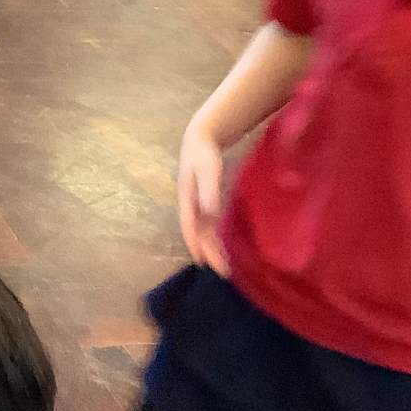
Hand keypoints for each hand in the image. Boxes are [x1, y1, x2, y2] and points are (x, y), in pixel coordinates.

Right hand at [177, 123, 229, 276]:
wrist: (200, 138)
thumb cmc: (203, 155)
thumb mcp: (207, 172)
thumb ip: (208, 194)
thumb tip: (209, 216)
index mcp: (188, 202)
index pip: (192, 231)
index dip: (199, 248)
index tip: (208, 266)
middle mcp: (190, 207)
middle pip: (198, 235)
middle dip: (208, 253)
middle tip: (223, 272)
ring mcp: (195, 204)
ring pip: (202, 231)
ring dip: (210, 247)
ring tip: (221, 263)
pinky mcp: (203, 201)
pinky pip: (207, 224)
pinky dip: (213, 236)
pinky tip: (219, 242)